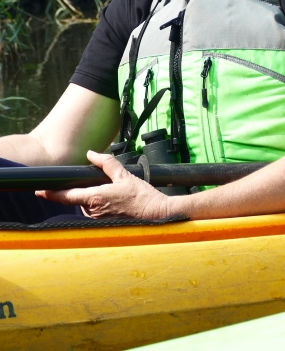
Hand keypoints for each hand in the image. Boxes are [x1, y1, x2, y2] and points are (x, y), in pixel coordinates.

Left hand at [36, 150, 167, 219]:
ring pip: (85, 203)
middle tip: (98, 181)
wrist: (155, 213)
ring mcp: (98, 218)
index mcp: (95, 198)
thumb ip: (105, 163)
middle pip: (76, 198)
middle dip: (80, 188)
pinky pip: (93, 208)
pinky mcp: (104, 221)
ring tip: (111, 189)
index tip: (39, 190)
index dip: (51, 193)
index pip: (67, 196)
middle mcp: (93, 210)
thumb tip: (91, 154)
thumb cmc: (141, 196)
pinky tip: (112, 197)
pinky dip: (96, 201)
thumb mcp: (124, 175)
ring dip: (90, 194)